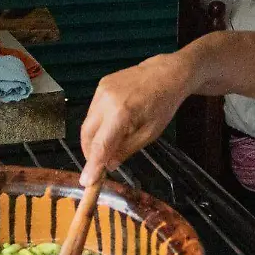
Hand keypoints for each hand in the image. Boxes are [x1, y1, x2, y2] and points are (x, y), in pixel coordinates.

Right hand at [80, 53, 192, 184]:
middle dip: (90, 153)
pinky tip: (110, 128)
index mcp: (121, 113)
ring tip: (107, 147)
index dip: (92, 165)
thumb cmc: (163, 104)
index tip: (86, 182)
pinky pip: (93, 111)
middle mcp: (106, 100)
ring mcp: (101, 90)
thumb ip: (127, 149)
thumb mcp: (150, 133)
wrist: (167, 72)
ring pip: (87, 122)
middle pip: (87, 134)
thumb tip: (108, 165)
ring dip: (93, 139)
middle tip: (98, 167)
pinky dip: (98, 124)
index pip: (100, 145)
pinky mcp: (101, 84)